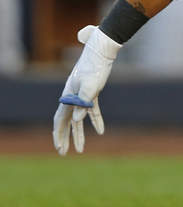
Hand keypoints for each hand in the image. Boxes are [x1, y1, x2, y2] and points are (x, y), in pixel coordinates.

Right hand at [52, 25, 120, 154]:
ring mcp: (81, 96)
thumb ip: (83, 103)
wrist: (101, 53)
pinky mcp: (92, 93)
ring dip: (79, 134)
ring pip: (78, 119)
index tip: (60, 147)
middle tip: (64, 153)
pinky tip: (100, 131)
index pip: (59, 120)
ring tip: (82, 149)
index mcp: (67, 97)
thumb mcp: (89, 87)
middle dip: (65, 138)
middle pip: (66, 122)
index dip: (59, 134)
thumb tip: (77, 120)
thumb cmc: (94, 68)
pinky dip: (95, 120)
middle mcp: (72, 98)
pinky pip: (92, 111)